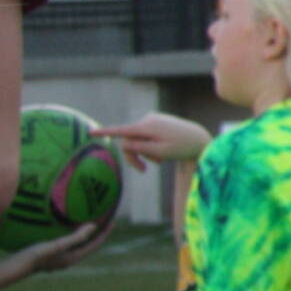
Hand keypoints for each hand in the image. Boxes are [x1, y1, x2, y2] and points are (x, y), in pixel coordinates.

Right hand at [7, 210, 117, 276]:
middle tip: (104, 220)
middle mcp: (70, 260)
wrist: (17, 267)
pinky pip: (68, 245)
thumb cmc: (38, 255)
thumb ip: (76, 237)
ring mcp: (60, 260)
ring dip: (85, 235)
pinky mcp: (52, 258)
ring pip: (78, 246)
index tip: (113, 221)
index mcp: (74, 257)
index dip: (105, 232)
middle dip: (97, 234)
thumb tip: (93, 227)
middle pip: (89, 245)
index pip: (95, 244)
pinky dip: (73, 237)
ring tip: (89, 223)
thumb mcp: (58, 244)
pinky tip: (68, 230)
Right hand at [96, 114, 210, 169]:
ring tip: (161, 159)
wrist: (199, 140)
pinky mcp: (155, 122)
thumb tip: (125, 144)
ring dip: (145, 152)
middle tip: (143, 171)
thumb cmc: (182, 148)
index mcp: (147, 126)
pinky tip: (163, 151)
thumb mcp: (160, 152)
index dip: (105, 133)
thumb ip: (140, 148)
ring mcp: (151, 119)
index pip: (122, 130)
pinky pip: (145, 137)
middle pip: (128, 140)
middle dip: (133, 156)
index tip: (90, 133)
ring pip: (137, 140)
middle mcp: (147, 119)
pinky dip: (150, 146)